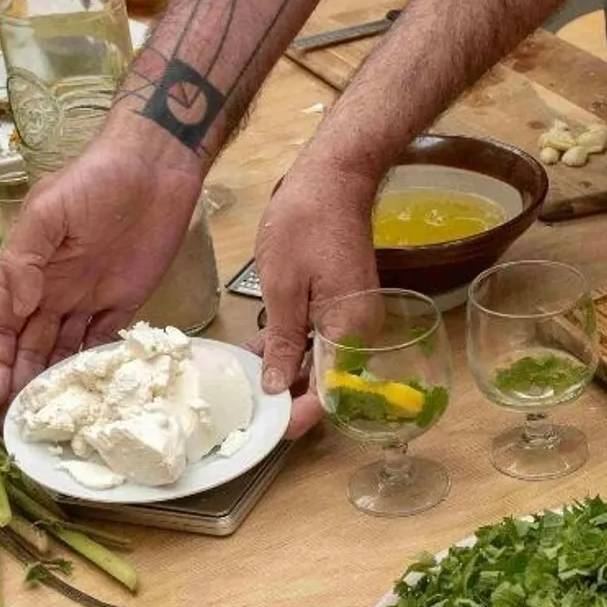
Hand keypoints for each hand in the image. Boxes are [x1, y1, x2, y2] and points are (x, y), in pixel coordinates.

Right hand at [0, 134, 200, 403]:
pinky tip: (97, 394)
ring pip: (65, 352)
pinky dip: (99, 366)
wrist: (155, 168)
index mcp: (26, 272)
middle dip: (23, 384)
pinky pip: (107, 341)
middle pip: (30, 349)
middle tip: (25, 423)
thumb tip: (19, 305)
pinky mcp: (127, 302)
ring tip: (58, 419)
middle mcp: (53, 293)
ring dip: (59, 383)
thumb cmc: (95, 179)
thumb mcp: (48, 212)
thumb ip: (27, 258)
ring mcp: (90, 300)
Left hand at [251, 153, 380, 433]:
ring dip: (286, 373)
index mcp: (350, 330)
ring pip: (321, 362)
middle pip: (328, 382)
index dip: (299, 415)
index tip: (267, 428)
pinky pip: (320, 339)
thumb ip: (281, 341)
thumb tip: (276, 386)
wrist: (335, 178)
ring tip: (245, 384)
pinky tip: (258, 353)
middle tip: (246, 409)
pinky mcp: (345, 305)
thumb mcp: (284, 287)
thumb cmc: (307, 223)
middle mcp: (360, 331)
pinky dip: (292, 348)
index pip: (331, 392)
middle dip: (289, 398)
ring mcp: (354, 318)